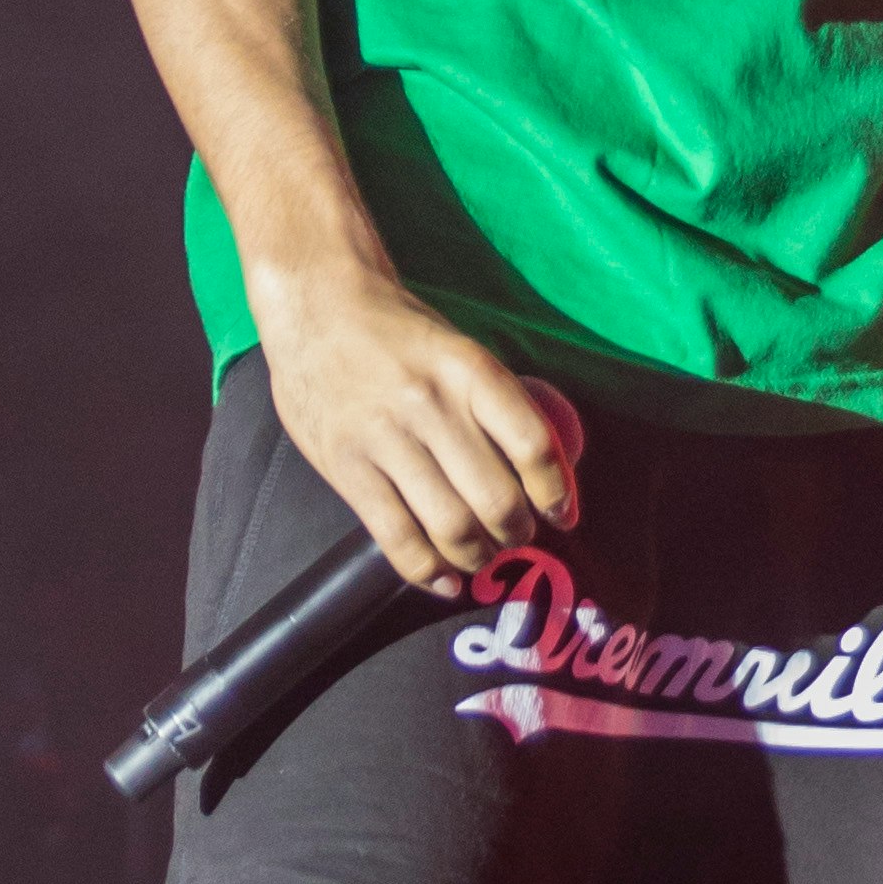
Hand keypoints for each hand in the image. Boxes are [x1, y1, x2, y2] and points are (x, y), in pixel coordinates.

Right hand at [254, 262, 582, 592]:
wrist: (317, 305)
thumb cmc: (398, 332)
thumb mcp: (457, 349)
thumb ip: (495, 402)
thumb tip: (542, 466)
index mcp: (470, 370)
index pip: (534, 445)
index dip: (558, 491)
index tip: (564, 515)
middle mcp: (431, 405)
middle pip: (496, 499)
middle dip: (518, 533)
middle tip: (519, 536)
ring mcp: (385, 439)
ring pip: (450, 527)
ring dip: (478, 556)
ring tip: (483, 556)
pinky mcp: (347, 468)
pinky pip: (397, 539)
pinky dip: (429, 571)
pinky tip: (445, 578)